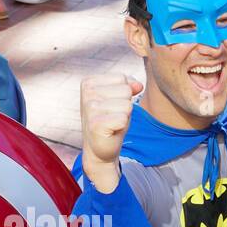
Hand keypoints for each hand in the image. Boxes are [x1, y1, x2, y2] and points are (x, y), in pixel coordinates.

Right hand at [80, 73, 142, 191]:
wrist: (100, 148)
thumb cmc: (110, 120)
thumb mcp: (119, 98)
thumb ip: (128, 85)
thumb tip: (139, 85)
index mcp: (89, 82)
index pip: (122, 78)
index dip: (122, 95)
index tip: (110, 107)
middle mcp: (87, 93)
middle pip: (126, 90)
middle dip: (124, 105)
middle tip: (112, 117)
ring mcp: (90, 108)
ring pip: (127, 105)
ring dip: (124, 116)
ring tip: (112, 123)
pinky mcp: (96, 124)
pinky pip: (124, 119)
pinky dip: (122, 126)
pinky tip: (111, 131)